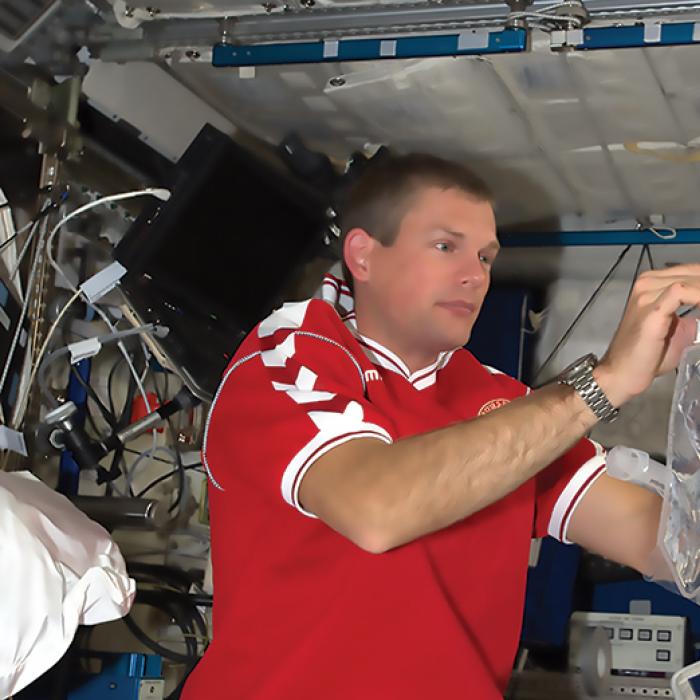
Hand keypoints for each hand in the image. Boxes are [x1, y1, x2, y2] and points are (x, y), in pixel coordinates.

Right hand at [595, 264, 699, 405]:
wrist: (622, 373)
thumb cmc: (648, 355)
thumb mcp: (679, 329)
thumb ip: (695, 315)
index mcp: (652, 283)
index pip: (695, 271)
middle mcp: (647, 282)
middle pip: (696, 272)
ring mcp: (647, 294)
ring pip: (693, 279)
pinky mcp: (651, 309)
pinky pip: (683, 291)